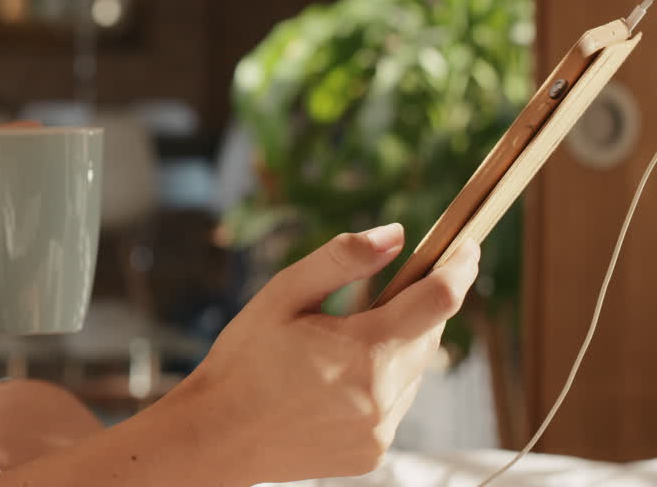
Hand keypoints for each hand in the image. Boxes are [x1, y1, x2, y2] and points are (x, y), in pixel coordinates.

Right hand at [171, 224, 479, 482]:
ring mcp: (380, 430)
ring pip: (414, 372)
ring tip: (341, 344)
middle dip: (418, 308)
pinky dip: (381, 382)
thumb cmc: (243, 360)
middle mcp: (381, 396)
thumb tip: (396, 234)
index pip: (437, 301)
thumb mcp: (283, 296)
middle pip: (430, 336)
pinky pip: (396, 405)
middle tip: (378, 294)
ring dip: (396, 348)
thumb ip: (341, 260)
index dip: (460, 268)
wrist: (218, 434)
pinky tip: (336, 380)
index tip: (468, 246)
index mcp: (361, 351)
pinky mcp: (373, 451)